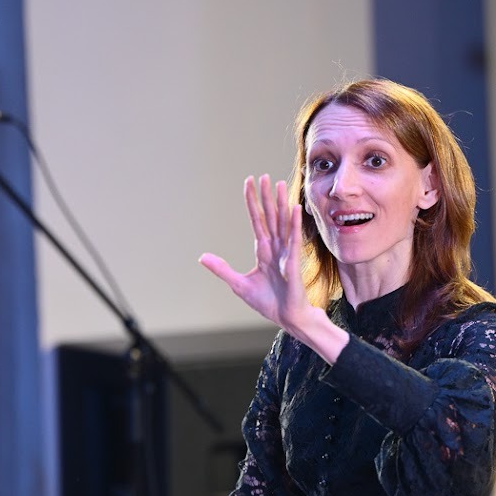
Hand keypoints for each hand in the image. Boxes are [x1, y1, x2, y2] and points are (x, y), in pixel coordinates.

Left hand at [200, 175, 313, 332]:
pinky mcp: (293, 263)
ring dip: (282, 204)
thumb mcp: (239, 284)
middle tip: (265, 176)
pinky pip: (294, 240)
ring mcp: (286, 253)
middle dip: (267, 197)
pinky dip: (294, 224)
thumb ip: (222, 269)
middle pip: (270, 217)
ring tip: (281, 184)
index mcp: (264, 251)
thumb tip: (202, 257)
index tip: (250, 183)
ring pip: (283, 223)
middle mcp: (276, 248)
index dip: (253, 202)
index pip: (257, 221)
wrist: (288, 318)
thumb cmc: (269, 303)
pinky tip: (294, 208)